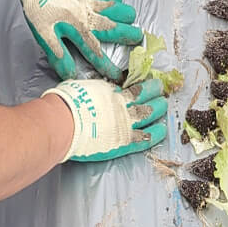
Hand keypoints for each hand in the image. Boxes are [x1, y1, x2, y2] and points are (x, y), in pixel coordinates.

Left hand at [10, 0, 142, 80]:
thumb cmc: (39, 11)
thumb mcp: (45, 38)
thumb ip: (60, 56)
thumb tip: (71, 74)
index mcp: (79, 32)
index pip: (97, 54)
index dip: (109, 67)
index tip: (118, 76)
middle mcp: (89, 18)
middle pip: (117, 28)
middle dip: (130, 36)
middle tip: (138, 41)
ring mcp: (90, 4)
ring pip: (117, 9)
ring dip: (126, 15)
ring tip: (132, 20)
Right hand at [46, 78, 168, 161]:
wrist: (63, 122)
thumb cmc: (66, 103)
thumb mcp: (80, 87)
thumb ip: (92, 89)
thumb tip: (91, 89)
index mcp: (111, 92)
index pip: (133, 88)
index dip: (144, 86)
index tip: (150, 84)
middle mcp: (121, 106)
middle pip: (144, 99)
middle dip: (155, 95)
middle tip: (162, 92)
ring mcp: (124, 124)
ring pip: (147, 115)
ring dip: (158, 111)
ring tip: (164, 107)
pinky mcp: (123, 142)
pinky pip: (143, 139)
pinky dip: (154, 134)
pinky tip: (161, 131)